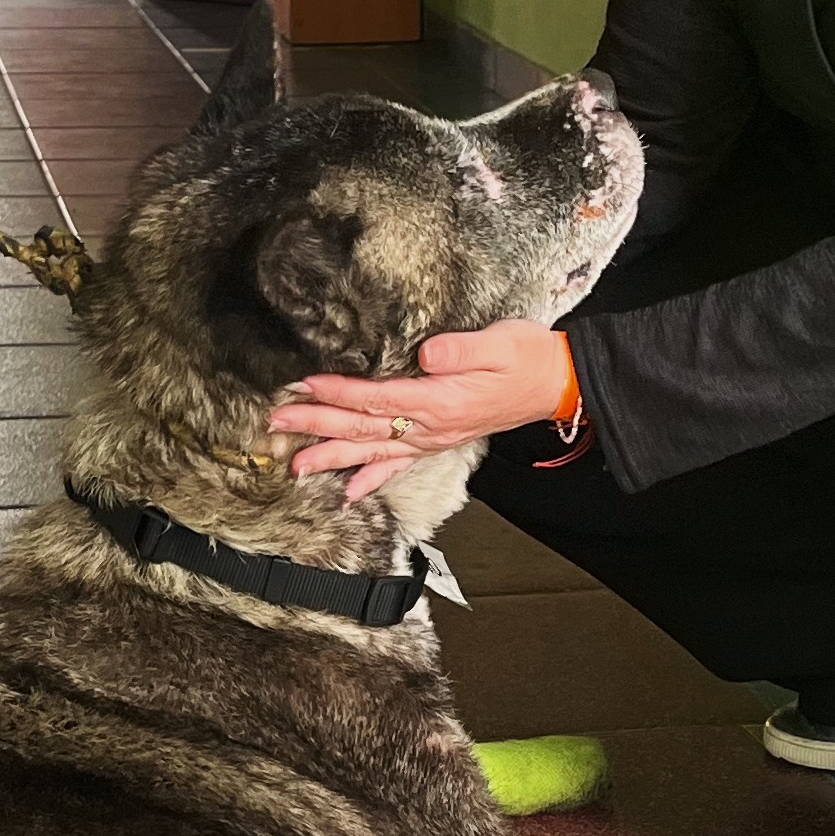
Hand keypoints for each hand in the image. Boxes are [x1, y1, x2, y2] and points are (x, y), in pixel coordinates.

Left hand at [272, 319, 571, 503]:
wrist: (557, 383)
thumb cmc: (528, 358)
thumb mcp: (499, 342)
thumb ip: (460, 349)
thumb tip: (424, 355)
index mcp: (441, 401)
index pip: (378, 399)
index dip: (338, 392)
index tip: (304, 386)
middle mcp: (432, 428)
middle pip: (364, 429)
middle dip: (318, 426)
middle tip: (278, 425)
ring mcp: (433, 439)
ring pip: (373, 452)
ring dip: (332, 457)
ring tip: (295, 465)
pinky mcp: (438, 440)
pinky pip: (399, 466)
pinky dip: (371, 480)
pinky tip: (347, 493)